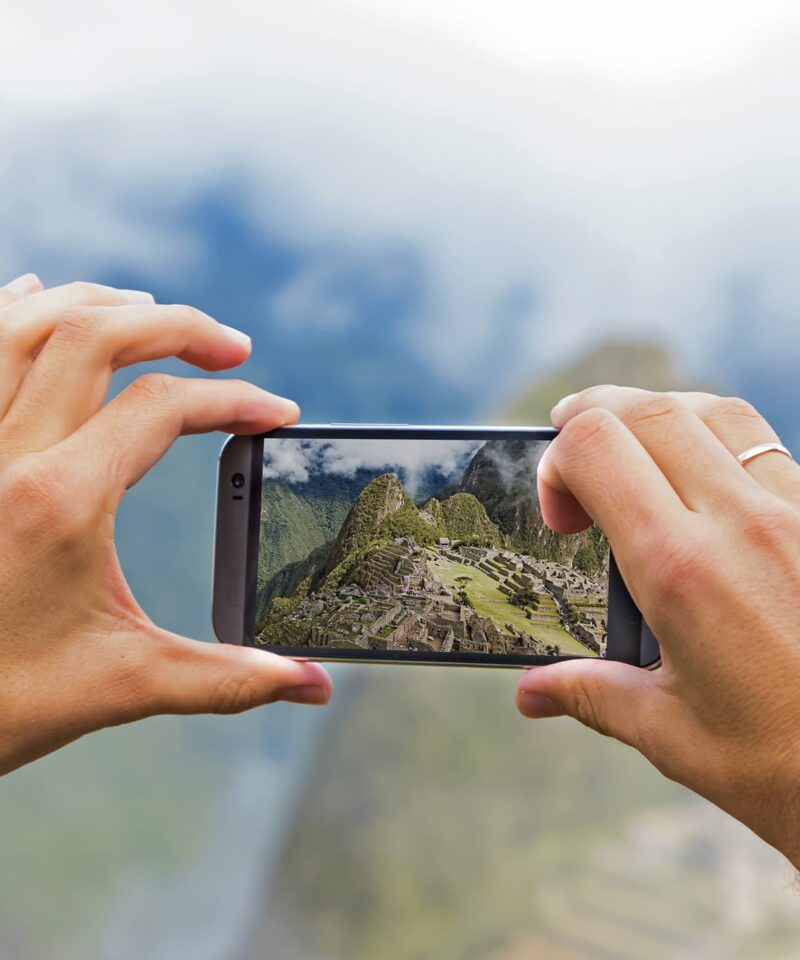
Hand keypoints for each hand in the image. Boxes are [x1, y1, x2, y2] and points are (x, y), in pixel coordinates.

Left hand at [0, 273, 330, 774]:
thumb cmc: (3, 701)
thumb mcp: (124, 684)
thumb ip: (227, 678)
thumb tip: (313, 684)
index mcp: (58, 499)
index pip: (161, 409)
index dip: (234, 403)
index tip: (276, 416)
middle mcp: (4, 452)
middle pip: (95, 333)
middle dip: (177, 325)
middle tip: (233, 348)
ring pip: (25, 322)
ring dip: (100, 304)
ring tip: (154, 312)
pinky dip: (15, 309)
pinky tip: (40, 297)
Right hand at [516, 385, 799, 866]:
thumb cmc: (785, 766)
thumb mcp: (670, 733)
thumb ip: (591, 694)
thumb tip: (532, 694)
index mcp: (680, 570)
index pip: (595, 447)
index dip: (556, 463)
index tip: (560, 518)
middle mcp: (738, 522)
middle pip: (649, 410)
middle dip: (593, 419)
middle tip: (576, 466)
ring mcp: (793, 513)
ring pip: (715, 411)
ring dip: (660, 418)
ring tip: (638, 456)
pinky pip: (766, 444)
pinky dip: (719, 441)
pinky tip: (708, 489)